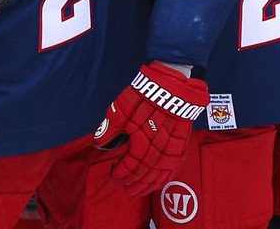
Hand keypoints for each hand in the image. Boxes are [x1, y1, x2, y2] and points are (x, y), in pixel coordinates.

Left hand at [94, 61, 207, 196]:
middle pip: (143, 175)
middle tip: (123, 188)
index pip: (129, 166)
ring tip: (137, 191)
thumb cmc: (143, 97)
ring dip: (147, 186)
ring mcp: (170, 150)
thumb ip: (110, 129)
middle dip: (132, 184)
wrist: (171, 87)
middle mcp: (156, 149)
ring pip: (158, 176)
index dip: (120, 174)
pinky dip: (164, 179)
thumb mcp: (120, 109)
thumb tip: (99, 144)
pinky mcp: (180, 146)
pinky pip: (172, 169)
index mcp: (140, 141)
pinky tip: (158, 183)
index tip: (113, 175)